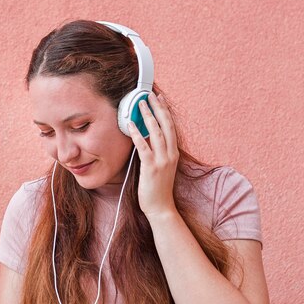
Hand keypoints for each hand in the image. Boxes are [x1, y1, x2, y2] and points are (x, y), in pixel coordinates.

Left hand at [127, 92, 178, 218]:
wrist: (161, 208)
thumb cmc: (158, 189)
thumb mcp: (162, 167)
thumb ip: (157, 152)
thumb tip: (146, 138)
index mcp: (173, 153)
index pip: (170, 127)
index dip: (165, 111)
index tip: (159, 98)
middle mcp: (170, 154)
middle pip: (165, 125)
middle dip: (158, 107)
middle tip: (150, 94)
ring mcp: (162, 160)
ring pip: (156, 132)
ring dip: (148, 116)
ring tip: (140, 103)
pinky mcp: (151, 167)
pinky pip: (143, 146)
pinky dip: (137, 133)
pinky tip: (130, 124)